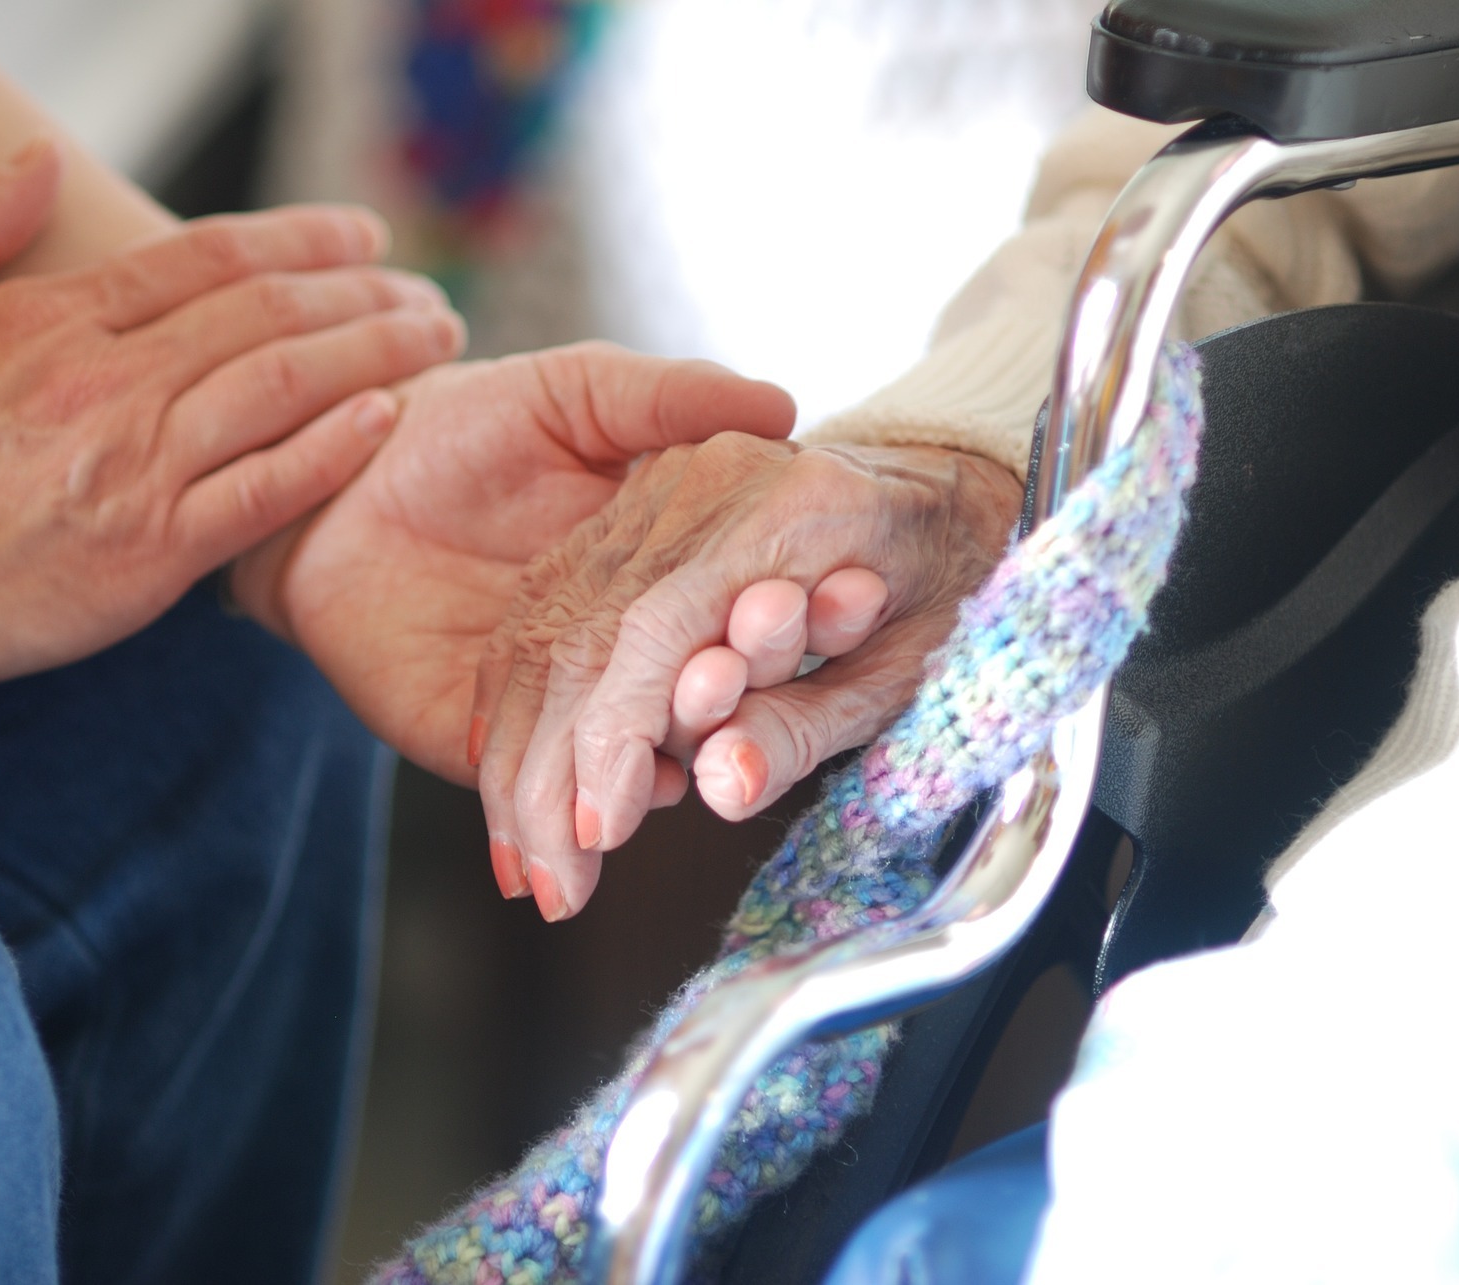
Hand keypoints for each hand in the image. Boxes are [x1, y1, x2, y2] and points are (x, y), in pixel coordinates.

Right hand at [0, 140, 462, 698]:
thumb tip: (36, 160)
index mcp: (55, 320)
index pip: (210, 257)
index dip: (302, 238)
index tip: (365, 238)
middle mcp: (111, 379)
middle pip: (269, 312)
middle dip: (365, 294)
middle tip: (428, 292)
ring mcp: (135, 465)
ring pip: (285, 385)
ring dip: (375, 352)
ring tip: (438, 337)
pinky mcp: (146, 554)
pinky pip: (265, 493)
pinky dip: (333, 450)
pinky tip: (388, 419)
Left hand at [227, 342, 797, 815]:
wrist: (333, 467)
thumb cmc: (463, 420)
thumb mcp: (580, 392)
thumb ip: (668, 399)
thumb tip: (780, 404)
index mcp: (647, 580)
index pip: (727, 620)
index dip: (779, 615)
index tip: (845, 600)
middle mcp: (608, 657)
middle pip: (693, 700)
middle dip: (741, 698)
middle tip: (775, 677)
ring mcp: (544, 709)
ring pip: (624, 760)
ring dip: (678, 760)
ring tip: (721, 749)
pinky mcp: (468, 741)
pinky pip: (537, 786)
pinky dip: (587, 799)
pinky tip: (645, 787)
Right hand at [472, 437, 1021, 919]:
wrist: (954, 483)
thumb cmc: (952, 579)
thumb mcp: (911, 669)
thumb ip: (810, 726)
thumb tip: (722, 786)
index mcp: (793, 507)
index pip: (656, 628)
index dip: (611, 739)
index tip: (596, 833)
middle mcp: (709, 482)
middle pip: (585, 633)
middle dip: (552, 775)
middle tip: (548, 884)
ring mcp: (661, 486)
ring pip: (549, 625)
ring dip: (522, 752)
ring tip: (520, 859)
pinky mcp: (632, 505)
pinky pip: (547, 603)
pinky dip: (516, 699)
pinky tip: (503, 774)